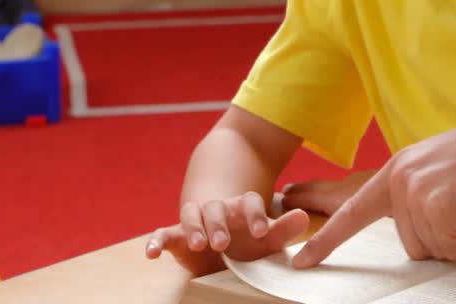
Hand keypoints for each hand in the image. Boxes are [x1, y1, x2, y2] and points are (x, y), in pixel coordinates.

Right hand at [145, 191, 309, 276]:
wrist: (219, 244)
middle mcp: (216, 209)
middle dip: (218, 224)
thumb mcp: (265, 239)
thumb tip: (303, 216)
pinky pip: (162, 234)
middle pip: (216, 208)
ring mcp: (194, 221)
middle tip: (223, 243)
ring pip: (191, 215)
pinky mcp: (176, 236)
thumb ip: (282, 229)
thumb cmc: (247, 240)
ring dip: (194, 228)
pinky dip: (155, 241)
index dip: (255, 214)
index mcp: (241, 207)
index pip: (249, 202)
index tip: (262, 230)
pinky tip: (152, 253)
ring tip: (199, 243)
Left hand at [292, 108, 455, 268]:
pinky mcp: (435, 208)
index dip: (328, 239)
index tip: (301, 261)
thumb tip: (422, 238)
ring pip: (433, 251)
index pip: (355, 210)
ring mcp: (415, 193)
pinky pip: (454, 251)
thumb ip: (425, 197)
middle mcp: (401, 177)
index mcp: (402, 167)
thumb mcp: (450, 173)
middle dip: (449, 238)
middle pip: (412, 245)